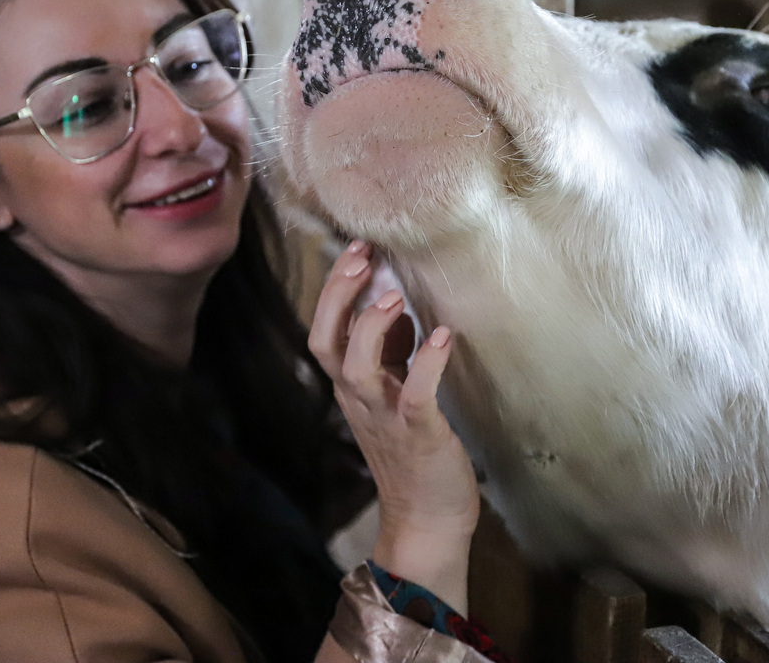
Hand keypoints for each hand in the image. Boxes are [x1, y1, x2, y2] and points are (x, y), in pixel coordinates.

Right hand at [308, 240, 479, 612]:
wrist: (427, 519)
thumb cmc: (414, 452)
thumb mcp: (393, 395)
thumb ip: (389, 354)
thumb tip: (395, 303)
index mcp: (351, 389)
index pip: (324, 332)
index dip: (334, 290)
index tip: (356, 249)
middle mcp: (359, 400)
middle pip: (326, 341)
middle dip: (339, 296)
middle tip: (361, 255)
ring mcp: (385, 417)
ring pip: (356, 367)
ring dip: (372, 326)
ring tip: (395, 293)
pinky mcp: (419, 434)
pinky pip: (416, 395)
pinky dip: (427, 363)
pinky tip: (444, 336)